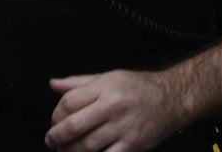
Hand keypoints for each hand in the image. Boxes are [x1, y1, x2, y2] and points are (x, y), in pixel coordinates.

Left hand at [45, 70, 180, 151]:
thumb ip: (78, 83)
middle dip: (57, 137)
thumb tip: (53, 84)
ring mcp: (123, 127)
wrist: (170, 99)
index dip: (56, 114)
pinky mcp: (132, 145)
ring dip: (71, 151)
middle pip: (74, 125)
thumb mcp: (107, 77)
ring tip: (65, 151)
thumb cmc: (136, 87)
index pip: (69, 102)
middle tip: (51, 141)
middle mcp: (112, 106)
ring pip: (87, 146)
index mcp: (104, 87)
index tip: (54, 121)